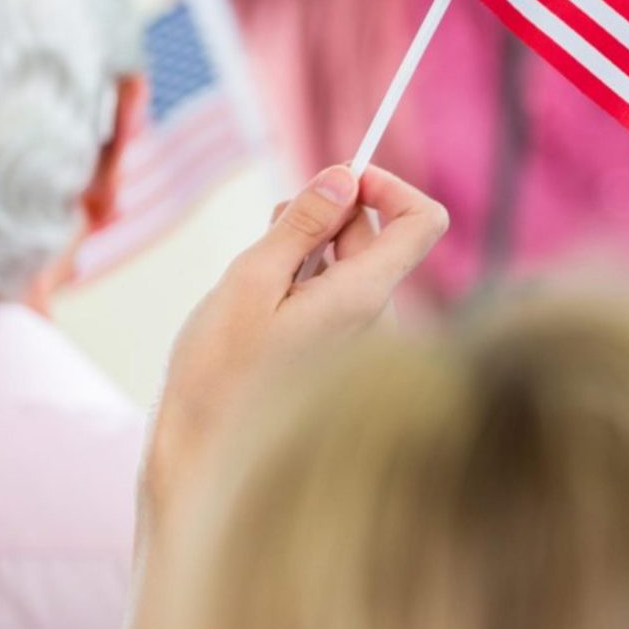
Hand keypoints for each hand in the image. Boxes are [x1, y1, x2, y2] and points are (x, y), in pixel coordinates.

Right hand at [140, 165, 447, 520]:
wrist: (206, 452)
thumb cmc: (219, 371)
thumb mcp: (251, 281)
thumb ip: (301, 225)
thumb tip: (344, 176)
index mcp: (364, 297)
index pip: (421, 222)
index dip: (389, 187)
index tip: (340, 178)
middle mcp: (376, 316)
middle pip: (376, 237)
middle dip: (329, 216)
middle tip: (272, 226)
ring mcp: (359, 336)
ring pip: (349, 264)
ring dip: (310, 248)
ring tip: (257, 269)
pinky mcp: (337, 348)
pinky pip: (335, 294)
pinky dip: (304, 279)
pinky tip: (263, 299)